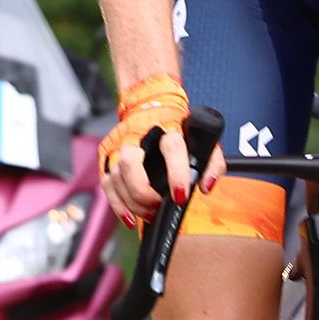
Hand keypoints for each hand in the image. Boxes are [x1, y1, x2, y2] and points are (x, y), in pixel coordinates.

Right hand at [98, 75, 226, 228]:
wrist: (151, 103)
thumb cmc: (180, 127)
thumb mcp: (204, 140)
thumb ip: (212, 164)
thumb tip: (205, 187)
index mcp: (168, 125)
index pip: (172, 147)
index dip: (177, 174)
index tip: (180, 195)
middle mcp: (139, 132)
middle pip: (130, 161)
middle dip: (142, 191)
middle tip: (157, 205)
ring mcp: (119, 143)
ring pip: (115, 175)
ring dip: (131, 201)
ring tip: (149, 212)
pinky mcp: (107, 153)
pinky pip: (106, 183)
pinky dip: (117, 204)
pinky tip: (130, 217)